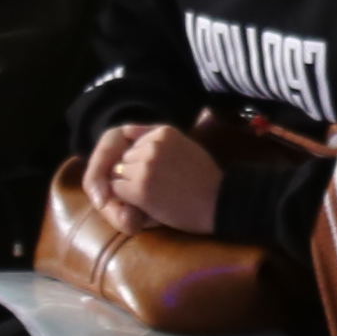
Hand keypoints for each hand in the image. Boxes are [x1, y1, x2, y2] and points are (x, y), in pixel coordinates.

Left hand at [91, 120, 221, 234]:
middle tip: (161, 185)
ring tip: (157, 194)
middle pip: (126, 158)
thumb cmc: (204, 180)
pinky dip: (128, 199)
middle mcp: (153, 145)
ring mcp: (146, 166)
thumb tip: (125, 131)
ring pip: (119, 173)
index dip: (145, 162)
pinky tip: (149, 202)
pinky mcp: (140, 188)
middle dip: (135, 172)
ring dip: (131, 186)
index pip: (134, 143)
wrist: (218, 204)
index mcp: (164, 132)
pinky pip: (118, 190)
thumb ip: (159, 141)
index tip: (164, 173)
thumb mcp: (184, 146)